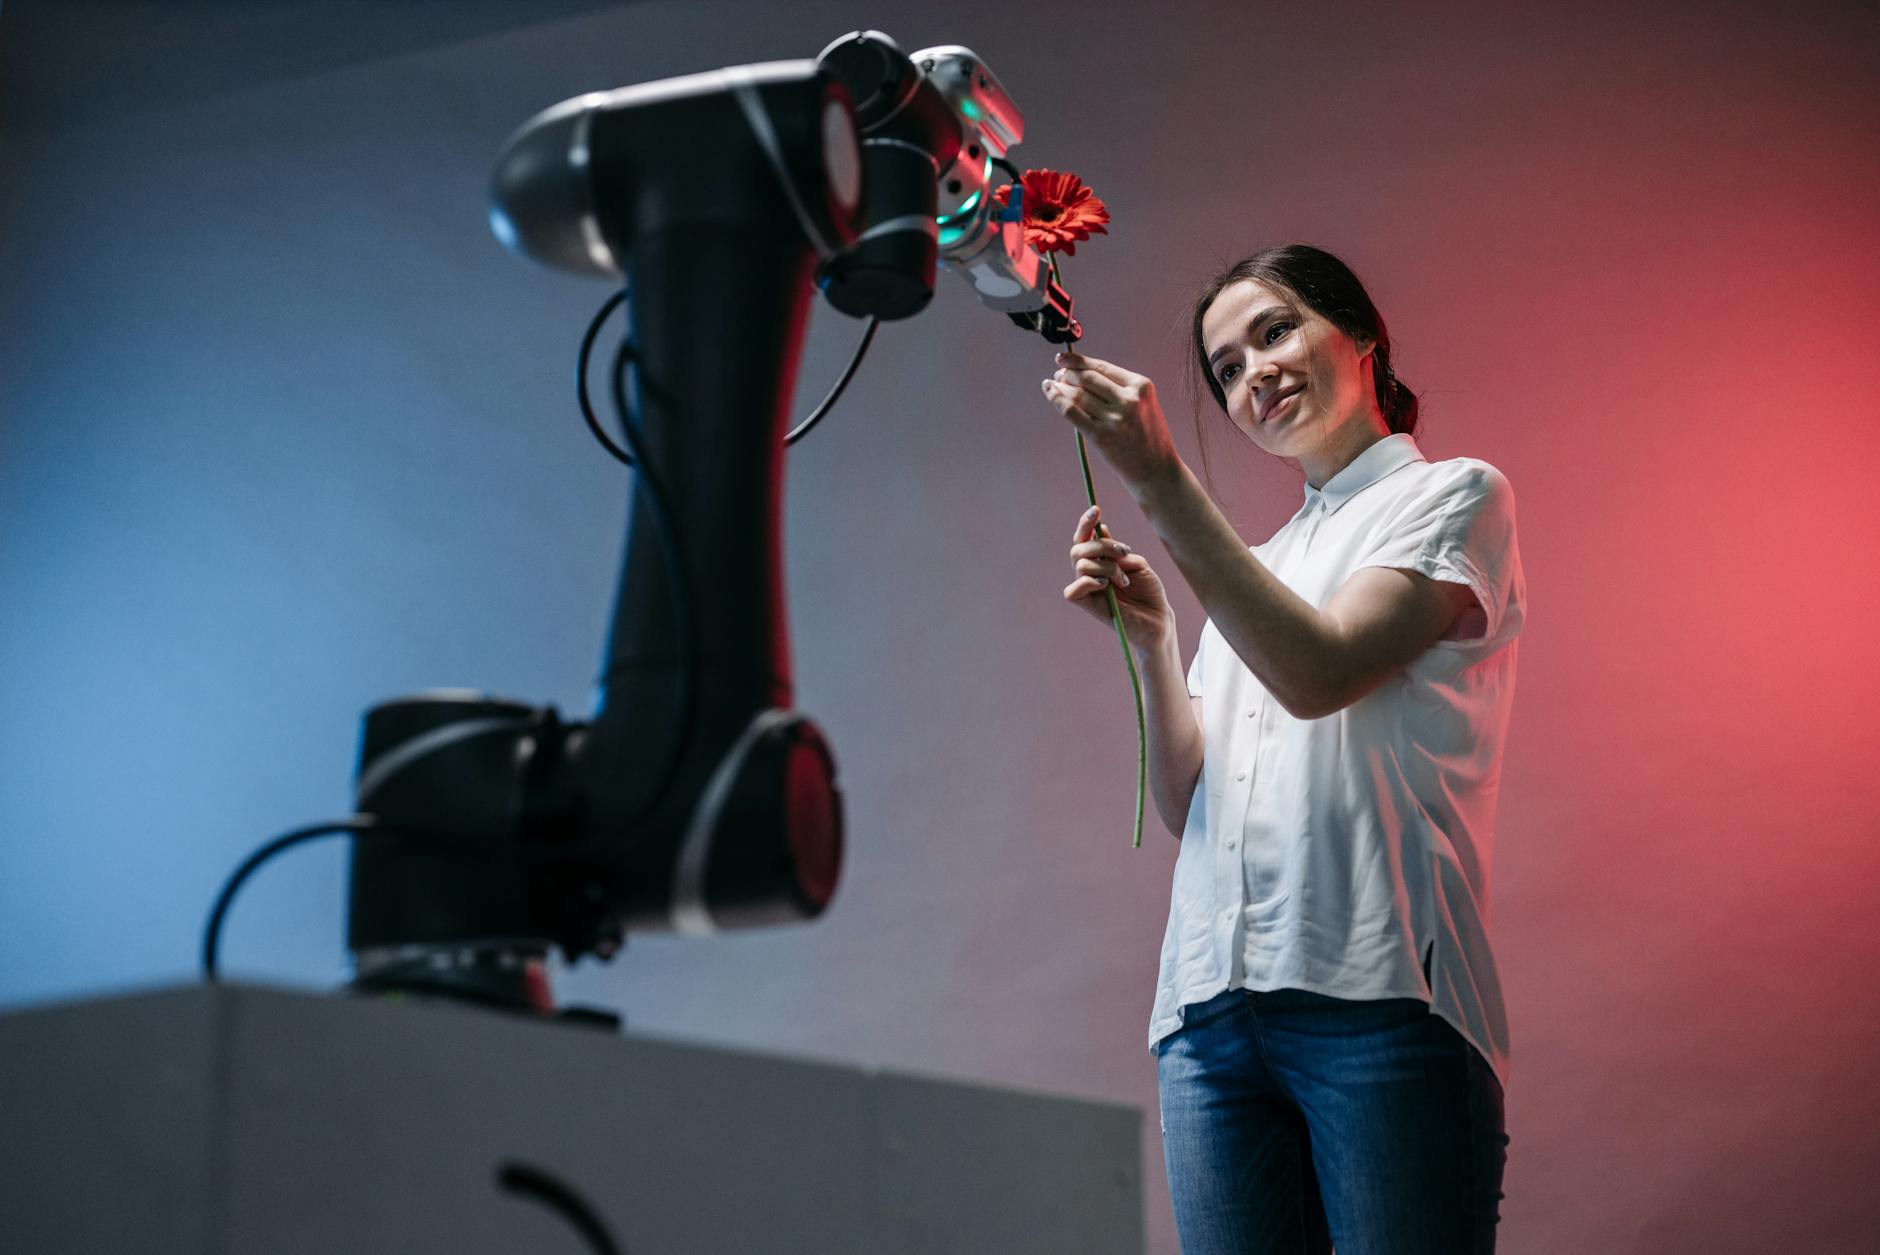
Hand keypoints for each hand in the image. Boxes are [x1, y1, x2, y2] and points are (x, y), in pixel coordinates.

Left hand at [1041, 351, 1181, 490]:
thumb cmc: (1147, 436)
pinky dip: (1057, 400)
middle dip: (1068, 373)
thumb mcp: (1143, 404)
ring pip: (1078, 395)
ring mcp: (1115, 419)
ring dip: (1061, 387)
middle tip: (1058, 374)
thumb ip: (1119, 388)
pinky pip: (1072, 412)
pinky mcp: (1101, 436)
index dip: (1078, 361)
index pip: (1102, 367)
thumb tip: (1080, 373)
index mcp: (1141, 386)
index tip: (1063, 358)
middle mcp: (1129, 400)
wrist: (1155, 469)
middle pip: (1088, 379)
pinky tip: (1050, 393)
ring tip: (1054, 385)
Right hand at [1063, 504, 1173, 650]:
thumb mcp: (1137, 563)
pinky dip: (1088, 582)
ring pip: (1081, 565)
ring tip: (1125, 579)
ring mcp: (1087, 589)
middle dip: (1102, 545)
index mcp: (1100, 561)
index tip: (1096, 509)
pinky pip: (1072, 590)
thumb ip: (1118, 551)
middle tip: (1124, 552)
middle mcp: (1090, 573)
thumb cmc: (1149, 592)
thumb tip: (1101, 530)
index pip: (1084, 540)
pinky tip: (1106, 586)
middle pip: (1078, 549)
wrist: (1158, 618)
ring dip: (1106, 567)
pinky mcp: (1087, 605)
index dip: (1086, 524)